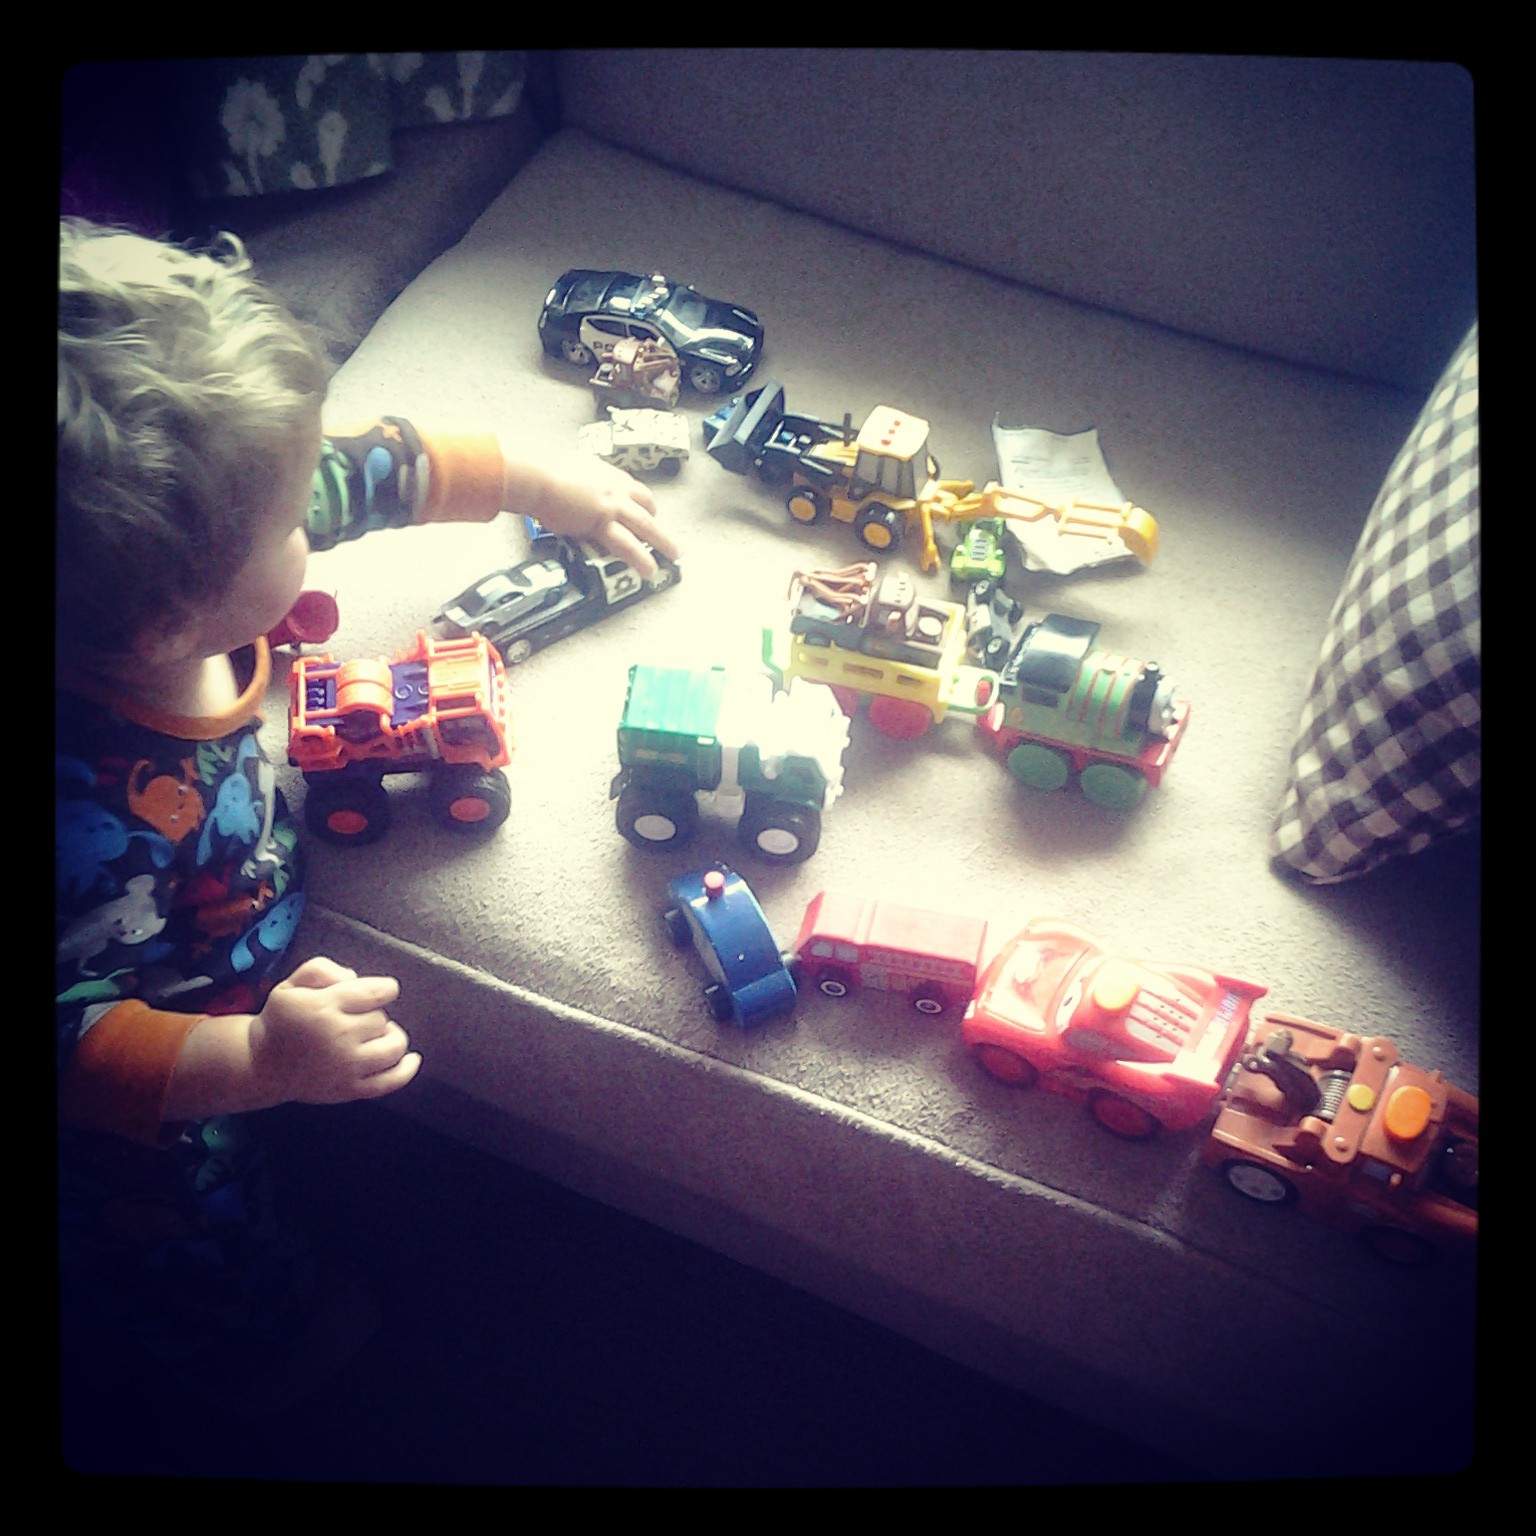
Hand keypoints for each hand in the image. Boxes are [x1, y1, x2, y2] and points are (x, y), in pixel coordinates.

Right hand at [249, 956, 420, 1104]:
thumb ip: (322, 969)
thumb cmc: (281, 1019)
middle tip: (354, 1019)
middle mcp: (338, 1036)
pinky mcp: (349, 1090)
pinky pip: (390, 1081)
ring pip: (393, 1047)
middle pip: (382, 1019)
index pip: (377, 992)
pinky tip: (412, 1059)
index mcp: (324, 1007)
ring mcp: (346, 1067)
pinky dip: (406, 1070)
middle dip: (373, 1015)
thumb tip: (355, 978)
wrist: (261, 1064)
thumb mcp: (291, 984)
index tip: (377, 992)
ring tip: (375, 1036)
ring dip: (391, 1038)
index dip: (384, 989)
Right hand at [501, 442, 679, 578]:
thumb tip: (569, 490)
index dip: (641, 503)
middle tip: (669, 535)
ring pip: (646, 525)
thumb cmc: (539, 472)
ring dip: (663, 541)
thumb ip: (575, 483)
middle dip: (659, 522)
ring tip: (675, 556)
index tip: (646, 512)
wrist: (535, 476)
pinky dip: (640, 559)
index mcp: (605, 473)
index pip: (632, 488)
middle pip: (646, 505)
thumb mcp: (565, 471)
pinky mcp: (603, 522)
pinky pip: (628, 545)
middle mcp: (614, 487)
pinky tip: (650, 571)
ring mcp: (612, 504)